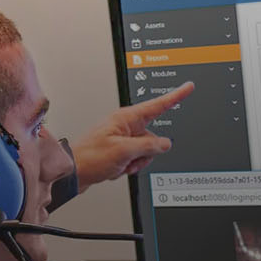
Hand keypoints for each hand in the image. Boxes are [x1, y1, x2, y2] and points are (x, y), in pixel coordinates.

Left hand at [70, 82, 189, 187]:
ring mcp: (122, 139)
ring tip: (119, 164)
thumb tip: (165, 144)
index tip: (188, 87)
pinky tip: (116, 168)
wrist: (72, 172)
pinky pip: (135, 159)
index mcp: (126, 118)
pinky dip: (129, 167)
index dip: (175, 96)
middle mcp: (125, 126)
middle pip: (153, 138)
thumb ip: (149, 146)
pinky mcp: (118, 151)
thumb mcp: (124, 151)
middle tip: (129, 159)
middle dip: (146, 152)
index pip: (157, 105)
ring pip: (145, 151)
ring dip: (136, 162)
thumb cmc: (90, 157)